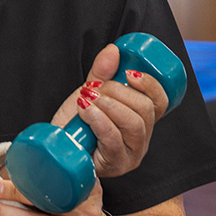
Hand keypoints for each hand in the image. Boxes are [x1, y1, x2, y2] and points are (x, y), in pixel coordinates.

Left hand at [0, 177, 112, 215]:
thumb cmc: (78, 212)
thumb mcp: (80, 189)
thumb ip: (61, 175)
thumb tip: (21, 160)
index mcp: (88, 192)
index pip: (56, 184)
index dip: (27, 183)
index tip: (2, 180)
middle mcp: (84, 215)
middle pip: (41, 205)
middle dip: (10, 197)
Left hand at [49, 43, 168, 177]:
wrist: (55, 148)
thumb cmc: (74, 126)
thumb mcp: (89, 94)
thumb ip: (102, 73)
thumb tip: (113, 50)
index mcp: (141, 121)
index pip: (160, 102)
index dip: (150, 85)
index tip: (130, 73)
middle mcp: (140, 140)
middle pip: (146, 111)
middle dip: (119, 92)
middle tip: (93, 88)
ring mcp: (130, 155)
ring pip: (134, 124)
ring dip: (108, 105)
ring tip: (87, 98)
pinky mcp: (114, 165)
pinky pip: (114, 139)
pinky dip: (99, 119)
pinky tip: (85, 110)